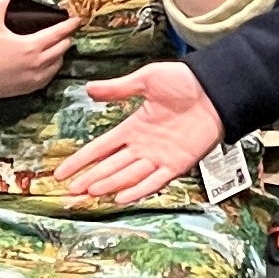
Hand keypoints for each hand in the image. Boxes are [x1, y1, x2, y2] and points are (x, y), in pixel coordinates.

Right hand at [0, 0, 76, 104]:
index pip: (59, 33)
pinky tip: (49, 61)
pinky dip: (53, 66)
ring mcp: (35, 77)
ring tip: (57, 44)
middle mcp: (37, 63)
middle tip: (65, 30)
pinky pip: (50, 76)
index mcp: (31, 46)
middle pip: (62, 47)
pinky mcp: (30, 88)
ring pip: (58, 62)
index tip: (77, 19)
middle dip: (65, 37)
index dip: (69, 25)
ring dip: (60, 52)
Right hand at [59, 62, 222, 203]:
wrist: (217, 88)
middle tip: (69, 192)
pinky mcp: (178, 164)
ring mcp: (159, 156)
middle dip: (89, 179)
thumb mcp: (147, 79)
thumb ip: (118, 88)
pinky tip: (120, 198)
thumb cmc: (185, 81)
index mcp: (133, 126)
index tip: (61, 173)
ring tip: (88, 194)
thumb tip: (88, 89)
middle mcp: (143, 146)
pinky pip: (155, 181)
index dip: (81, 160)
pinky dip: (138, 190)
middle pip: (109, 166)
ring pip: (127, 176)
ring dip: (108, 185)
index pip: (100, 148)